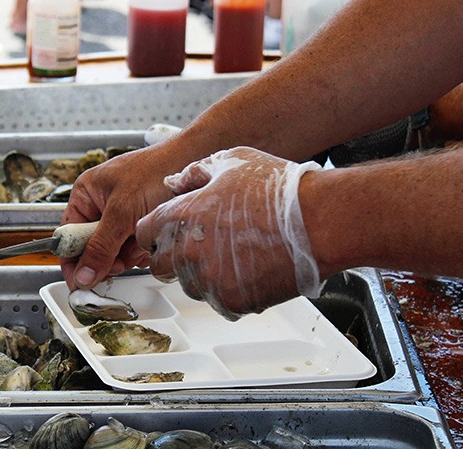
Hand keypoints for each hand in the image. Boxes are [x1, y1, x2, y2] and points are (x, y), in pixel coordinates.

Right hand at [60, 145, 178, 290]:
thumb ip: (101, 246)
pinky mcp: (141, 223)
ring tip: (143, 237)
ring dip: (130, 251)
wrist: (194, 161)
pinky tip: (153, 237)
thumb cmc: (156, 172)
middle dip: (110, 256)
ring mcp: (122, 215)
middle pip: (94, 248)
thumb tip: (83, 276)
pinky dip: (144, 248)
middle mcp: (101, 205)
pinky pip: (135, 248)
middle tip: (122, 257)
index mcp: (86, 195)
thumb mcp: (122, 212)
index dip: (73, 262)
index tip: (80, 285)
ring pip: (116, 252)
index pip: (69, 236)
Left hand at [136, 147, 322, 319]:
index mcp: (181, 215)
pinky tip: (251, 268)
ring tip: (235, 253)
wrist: (319, 223)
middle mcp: (189, 251)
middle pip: (160, 266)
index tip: (167, 233)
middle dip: (174, 257)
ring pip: (191, 285)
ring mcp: (209, 280)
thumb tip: (175, 181)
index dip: (155, 232)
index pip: (143, 233)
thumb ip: (195, 172)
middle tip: (202, 244)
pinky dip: (231, 290)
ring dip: (203, 274)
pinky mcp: (232, 301)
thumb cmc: (279, 190)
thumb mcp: (232, 161)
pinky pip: (219, 301)